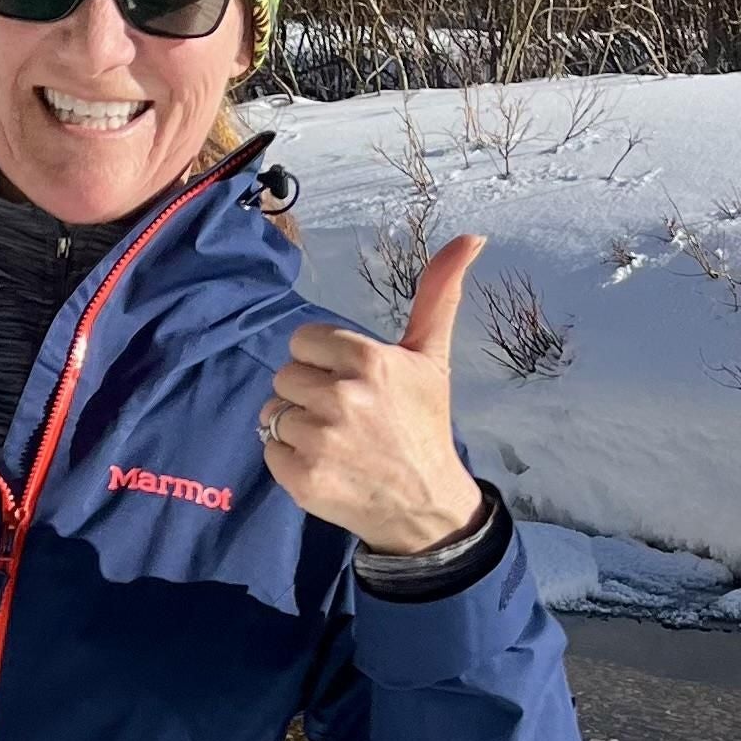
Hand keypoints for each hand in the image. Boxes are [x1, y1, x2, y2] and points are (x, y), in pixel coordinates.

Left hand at [260, 235, 490, 553]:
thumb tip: (471, 236)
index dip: (321, 361)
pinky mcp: (304, 478)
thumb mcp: (432, 358)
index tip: (349, 382)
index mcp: (370, 361)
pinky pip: (269, 451)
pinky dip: (289, 460)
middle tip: (344, 416)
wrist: (425, 504)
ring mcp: (322, 440)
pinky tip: (324, 465)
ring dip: (296, 427)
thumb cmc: (423, 425)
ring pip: (272, 413)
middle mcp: (344, 397)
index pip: (303, 341)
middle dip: (308, 393)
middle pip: (284, 376)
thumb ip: (438, 295)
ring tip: (334, 441)